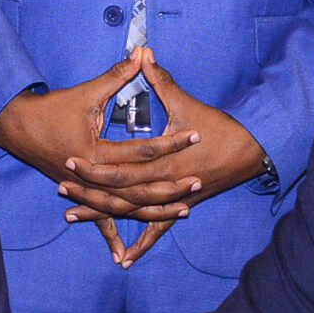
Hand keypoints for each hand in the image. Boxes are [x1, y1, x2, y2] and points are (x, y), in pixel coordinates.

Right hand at [0, 52, 198, 218]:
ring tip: (183, 209)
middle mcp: (92, 176)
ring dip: (154, 211)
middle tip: (198, 181)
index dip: (171, 141)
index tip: (195, 134)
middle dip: (170, 185)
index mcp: (96, 151)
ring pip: (125, 207)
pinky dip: (112, 236)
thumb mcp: (87, 93)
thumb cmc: (52, 108)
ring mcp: (85, 190)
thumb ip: (118, 75)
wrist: (17, 127)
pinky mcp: (80, 195)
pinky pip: (101, 220)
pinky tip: (125, 257)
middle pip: (138, 187)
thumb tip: (142, 52)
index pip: (143, 148)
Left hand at [57, 53, 265, 238]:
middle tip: (61, 184)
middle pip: (119, 192)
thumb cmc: (220, 127)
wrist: (252, 150)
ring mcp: (173, 199)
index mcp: (163, 161)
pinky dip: (141, 244)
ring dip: (102, 214)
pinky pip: (156, 228)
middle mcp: (165, 184)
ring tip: (71, 215)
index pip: (120, 166)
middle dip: (88, 189)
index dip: (93, 164)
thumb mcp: (186, 103)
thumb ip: (160, 80)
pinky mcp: (181, 207)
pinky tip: (123, 259)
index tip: (69, 159)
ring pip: (131, 212)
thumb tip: (143, 53)